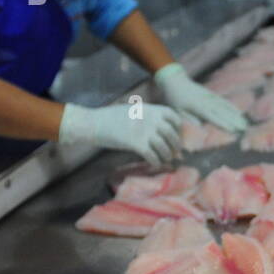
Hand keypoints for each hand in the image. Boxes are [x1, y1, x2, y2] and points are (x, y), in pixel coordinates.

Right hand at [59, 102, 183, 165]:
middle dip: (175, 146)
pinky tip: (155, 164)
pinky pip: (153, 156)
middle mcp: (151, 119)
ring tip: (165, 159)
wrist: (95, 123)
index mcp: (151, 109)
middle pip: (172, 135)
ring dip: (167, 156)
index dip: (178, 128)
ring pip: (165, 148)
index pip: (174, 118)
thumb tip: (163, 128)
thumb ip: (149, 116)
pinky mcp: (136, 144)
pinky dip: (156, 162)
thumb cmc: (113, 117)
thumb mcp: (135, 110)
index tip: (176, 136)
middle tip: (174, 153)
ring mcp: (144, 131)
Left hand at [154, 62, 247, 132]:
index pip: (212, 116)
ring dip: (235, 115)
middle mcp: (206, 101)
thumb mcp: (177, 111)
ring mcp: (210, 97)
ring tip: (245, 123)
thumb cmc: (175, 99)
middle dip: (234, 121)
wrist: (175, 81)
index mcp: (197, 106)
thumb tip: (201, 126)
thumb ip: (189, 119)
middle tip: (244, 129)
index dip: (222, 123)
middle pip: (222, 112)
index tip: (233, 130)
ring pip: (225, 107)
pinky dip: (232, 107)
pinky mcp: (211, 94)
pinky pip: (223, 102)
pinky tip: (239, 113)